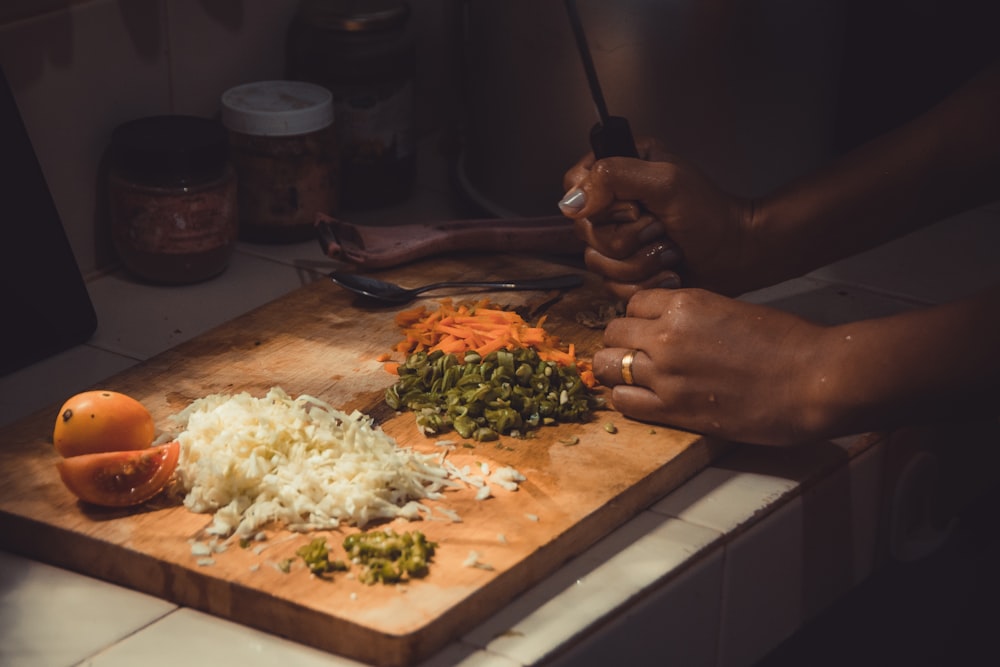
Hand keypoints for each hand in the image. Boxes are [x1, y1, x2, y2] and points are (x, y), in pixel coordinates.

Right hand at [559, 138, 757, 297]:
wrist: (737, 254)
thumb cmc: (710, 214)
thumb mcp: (665, 182)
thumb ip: (614, 178)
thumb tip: (571, 202)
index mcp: (618, 172)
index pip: (573, 186)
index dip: (599, 205)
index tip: (635, 207)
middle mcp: (612, 205)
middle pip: (584, 231)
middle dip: (629, 238)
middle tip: (662, 228)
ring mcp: (616, 240)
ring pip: (597, 263)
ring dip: (640, 263)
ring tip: (670, 251)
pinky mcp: (624, 271)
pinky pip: (612, 287)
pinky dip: (645, 284)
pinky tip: (669, 273)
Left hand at [593, 288, 833, 445]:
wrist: (815, 379)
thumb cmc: (789, 343)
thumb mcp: (733, 310)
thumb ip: (696, 316)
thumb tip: (678, 328)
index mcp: (684, 303)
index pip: (633, 304)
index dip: (639, 319)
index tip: (648, 331)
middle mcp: (666, 334)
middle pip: (613, 334)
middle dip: (622, 343)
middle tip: (639, 356)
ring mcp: (666, 372)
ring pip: (609, 367)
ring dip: (619, 372)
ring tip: (637, 379)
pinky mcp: (674, 409)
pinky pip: (623, 401)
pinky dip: (627, 399)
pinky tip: (645, 400)